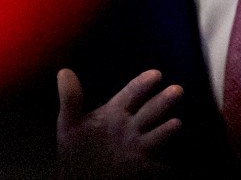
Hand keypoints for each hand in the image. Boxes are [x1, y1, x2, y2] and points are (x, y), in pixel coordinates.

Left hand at [56, 68, 181, 179]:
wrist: (80, 175)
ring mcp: (138, 145)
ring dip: (167, 129)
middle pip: (149, 111)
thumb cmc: (77, 145)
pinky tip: (171, 158)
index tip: (155, 74)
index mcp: (116, 111)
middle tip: (177, 89)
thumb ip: (70, 98)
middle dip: (162, 101)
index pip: (132, 94)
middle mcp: (131, 125)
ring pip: (157, 134)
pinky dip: (165, 159)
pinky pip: (157, 161)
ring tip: (176, 122)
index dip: (142, 85)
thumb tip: (63, 71)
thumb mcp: (69, 122)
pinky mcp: (142, 165)